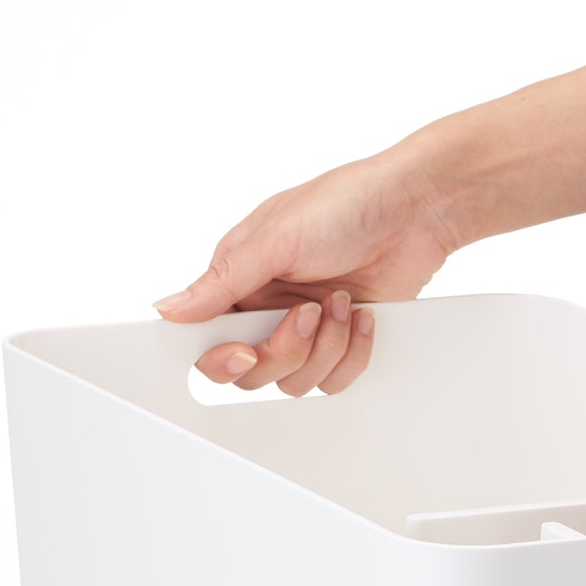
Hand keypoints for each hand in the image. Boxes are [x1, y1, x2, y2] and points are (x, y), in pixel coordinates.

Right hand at [152, 151, 456, 394]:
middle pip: (252, 371)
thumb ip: (222, 281)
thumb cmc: (348, 204)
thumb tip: (168, 308)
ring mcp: (308, 328)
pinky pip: (335, 380)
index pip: (207, 338)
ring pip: (295, 381)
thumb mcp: (275, 237)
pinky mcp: (344, 341)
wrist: (417, 211)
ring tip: (342, 304)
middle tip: (308, 313)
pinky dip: (353, 353)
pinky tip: (363, 316)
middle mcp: (268, 306)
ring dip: (325, 347)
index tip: (244, 351)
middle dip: (285, 349)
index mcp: (240, 279)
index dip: (220, 356)